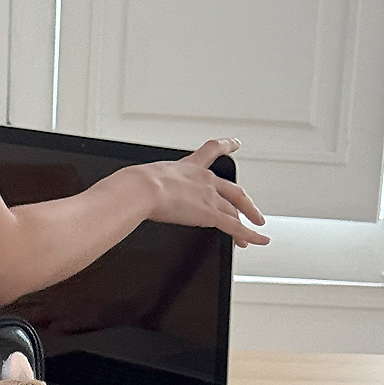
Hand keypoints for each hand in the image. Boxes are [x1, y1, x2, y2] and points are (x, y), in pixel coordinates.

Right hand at [132, 138, 269, 247]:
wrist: (143, 188)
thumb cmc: (139, 184)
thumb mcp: (144, 179)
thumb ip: (144, 186)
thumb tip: (126, 192)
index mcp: (188, 167)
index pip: (212, 150)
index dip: (226, 146)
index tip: (235, 143)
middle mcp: (204, 180)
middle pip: (233, 190)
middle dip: (245, 203)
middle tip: (253, 210)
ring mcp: (210, 197)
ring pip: (236, 210)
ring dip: (248, 223)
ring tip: (256, 232)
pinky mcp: (211, 214)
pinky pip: (235, 227)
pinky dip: (250, 236)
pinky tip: (258, 241)